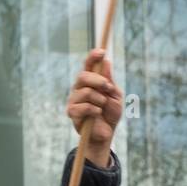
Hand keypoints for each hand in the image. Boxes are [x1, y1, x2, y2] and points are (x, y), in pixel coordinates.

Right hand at [67, 49, 122, 167]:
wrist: (105, 134)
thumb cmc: (110, 114)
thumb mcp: (115, 96)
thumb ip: (109, 81)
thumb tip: (106, 62)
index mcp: (90, 81)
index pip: (88, 65)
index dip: (93, 56)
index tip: (102, 52)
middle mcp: (79, 88)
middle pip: (83, 76)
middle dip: (98, 80)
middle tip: (108, 88)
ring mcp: (74, 99)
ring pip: (86, 92)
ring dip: (99, 99)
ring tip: (103, 107)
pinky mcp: (72, 112)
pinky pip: (83, 107)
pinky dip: (95, 110)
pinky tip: (97, 114)